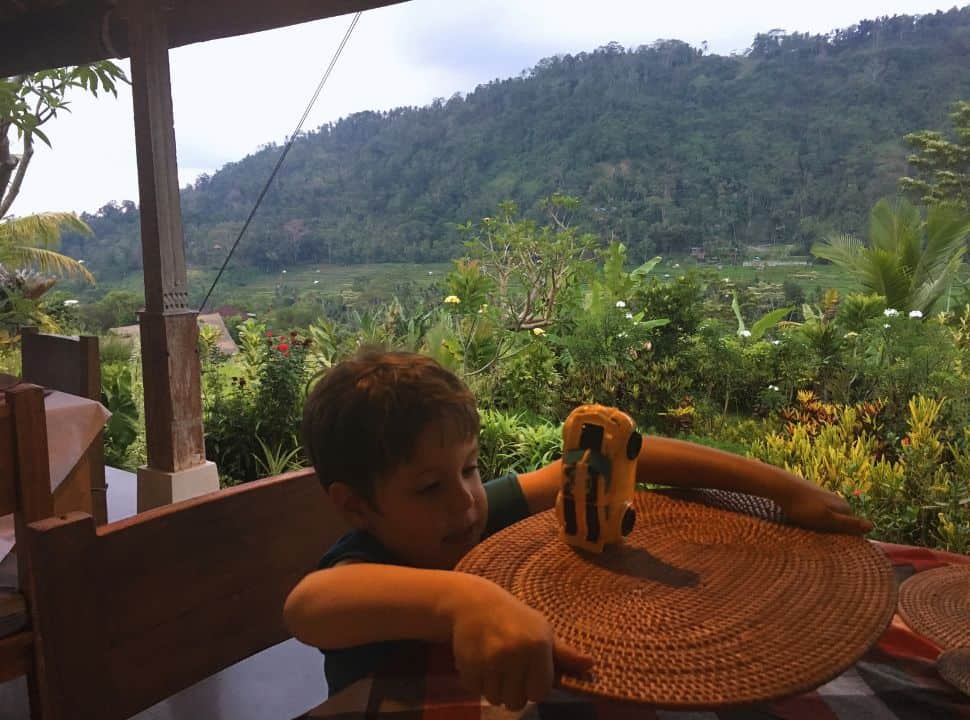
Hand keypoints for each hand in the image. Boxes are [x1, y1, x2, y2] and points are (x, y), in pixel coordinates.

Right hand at [451, 578, 592, 709]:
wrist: (475, 603)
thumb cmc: (515, 619)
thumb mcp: (542, 630)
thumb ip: (564, 654)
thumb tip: (592, 665)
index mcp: (537, 646)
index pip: (540, 693)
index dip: (534, 686)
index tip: (528, 671)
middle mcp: (515, 654)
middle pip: (517, 701)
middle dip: (514, 691)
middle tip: (510, 669)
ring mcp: (490, 660)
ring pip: (496, 698)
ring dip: (495, 688)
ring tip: (495, 665)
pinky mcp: (469, 664)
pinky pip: (476, 691)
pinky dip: (477, 682)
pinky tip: (480, 661)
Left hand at [777, 474, 872, 534]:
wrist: (781, 486)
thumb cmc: (804, 506)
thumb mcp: (827, 519)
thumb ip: (848, 523)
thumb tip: (873, 526)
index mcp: (844, 507)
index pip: (853, 529)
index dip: (846, 540)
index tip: (835, 549)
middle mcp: (837, 500)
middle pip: (840, 523)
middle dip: (834, 533)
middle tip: (820, 543)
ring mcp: (824, 497)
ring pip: (827, 518)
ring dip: (822, 527)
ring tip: (810, 534)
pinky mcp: (811, 496)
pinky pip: (816, 513)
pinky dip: (812, 520)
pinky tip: (803, 523)